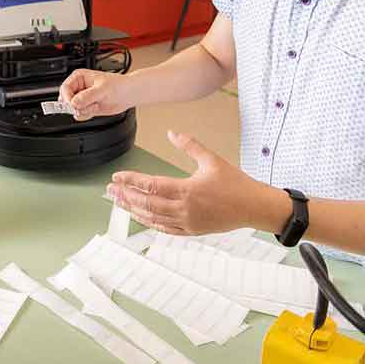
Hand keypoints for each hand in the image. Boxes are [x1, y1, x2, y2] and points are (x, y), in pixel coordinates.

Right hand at [58, 69, 133, 120]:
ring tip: (95, 105)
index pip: (65, 88)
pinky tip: (96, 108)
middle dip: (75, 106)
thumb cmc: (118, 85)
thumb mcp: (102, 89)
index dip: (67, 98)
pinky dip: (87, 114)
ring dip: (83, 110)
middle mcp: (79, 88)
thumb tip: (74, 103)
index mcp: (79, 77)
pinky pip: (80, 115)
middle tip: (85, 106)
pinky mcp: (86, 107)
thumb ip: (87, 96)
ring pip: (72, 109)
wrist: (128, 94)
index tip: (73, 105)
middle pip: (66, 100)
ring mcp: (82, 99)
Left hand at [106, 130, 268, 234]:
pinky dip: (149, 222)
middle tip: (110, 190)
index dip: (131, 181)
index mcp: (188, 190)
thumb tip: (171, 133)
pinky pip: (164, 228)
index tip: (117, 177)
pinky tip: (140, 216)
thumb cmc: (236, 184)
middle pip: (147, 203)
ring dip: (133, 210)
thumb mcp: (212, 159)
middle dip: (125, 196)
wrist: (254, 207)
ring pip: (153, 218)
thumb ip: (190, 146)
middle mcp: (185, 209)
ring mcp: (187, 222)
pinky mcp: (191, 230)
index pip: (151, 185)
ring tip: (118, 203)